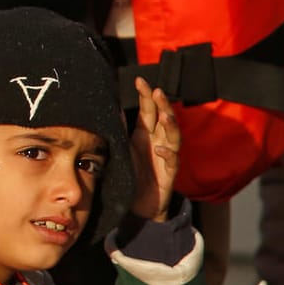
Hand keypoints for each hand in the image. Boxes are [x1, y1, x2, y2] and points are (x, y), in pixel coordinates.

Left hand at [129, 78, 178, 221]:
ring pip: (173, 137)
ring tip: (165, 116)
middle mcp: (158, 141)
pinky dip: (168, 154)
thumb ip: (119, 129)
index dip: (145, 95)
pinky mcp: (169, 173)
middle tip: (157, 92)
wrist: (140, 203)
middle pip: (164, 118)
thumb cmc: (132, 172)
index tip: (139, 80)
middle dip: (162, 105)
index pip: (148, 110)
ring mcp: (166, 156)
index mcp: (145, 133)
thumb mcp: (122, 148)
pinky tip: (161, 149)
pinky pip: (172, 162)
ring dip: (170, 126)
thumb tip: (110, 108)